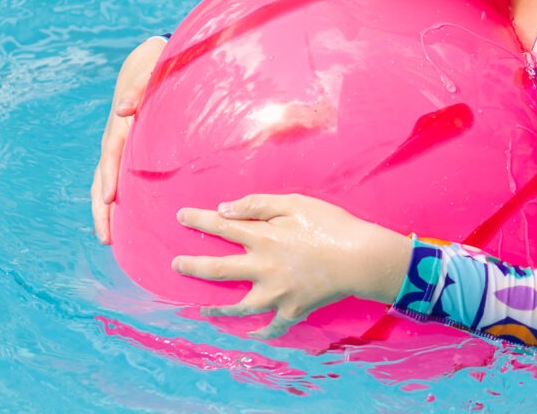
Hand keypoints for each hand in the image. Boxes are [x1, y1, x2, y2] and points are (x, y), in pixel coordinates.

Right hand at [91, 36, 167, 243]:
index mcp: (119, 126)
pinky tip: (122, 221)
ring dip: (104, 210)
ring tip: (108, 238)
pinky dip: (114, 200)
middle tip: (105, 237)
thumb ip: (138, 89)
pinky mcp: (124, 151)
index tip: (108, 199)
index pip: (111, 155)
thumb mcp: (148, 72)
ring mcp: (117, 147)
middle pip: (102, 177)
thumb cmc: (152, 69)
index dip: (108, 177)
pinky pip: (116, 178)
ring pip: (104, 182)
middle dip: (101, 208)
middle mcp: (113, 140)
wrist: (144, 64)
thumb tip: (122, 110)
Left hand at [171, 194, 411, 339]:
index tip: (180, 216)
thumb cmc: (332, 225)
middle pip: (219, 269)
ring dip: (217, 308)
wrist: (361, 258)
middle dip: (193, 266)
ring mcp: (277, 294)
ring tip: (202, 310)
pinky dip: (261, 332)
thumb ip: (258, 205)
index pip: (223, 226)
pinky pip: (272, 327)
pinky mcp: (293, 311)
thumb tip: (225, 209)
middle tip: (176, 265)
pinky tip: (251, 333)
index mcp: (264, 238)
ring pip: (238, 306)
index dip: (200, 220)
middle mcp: (263, 268)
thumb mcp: (296, 203)